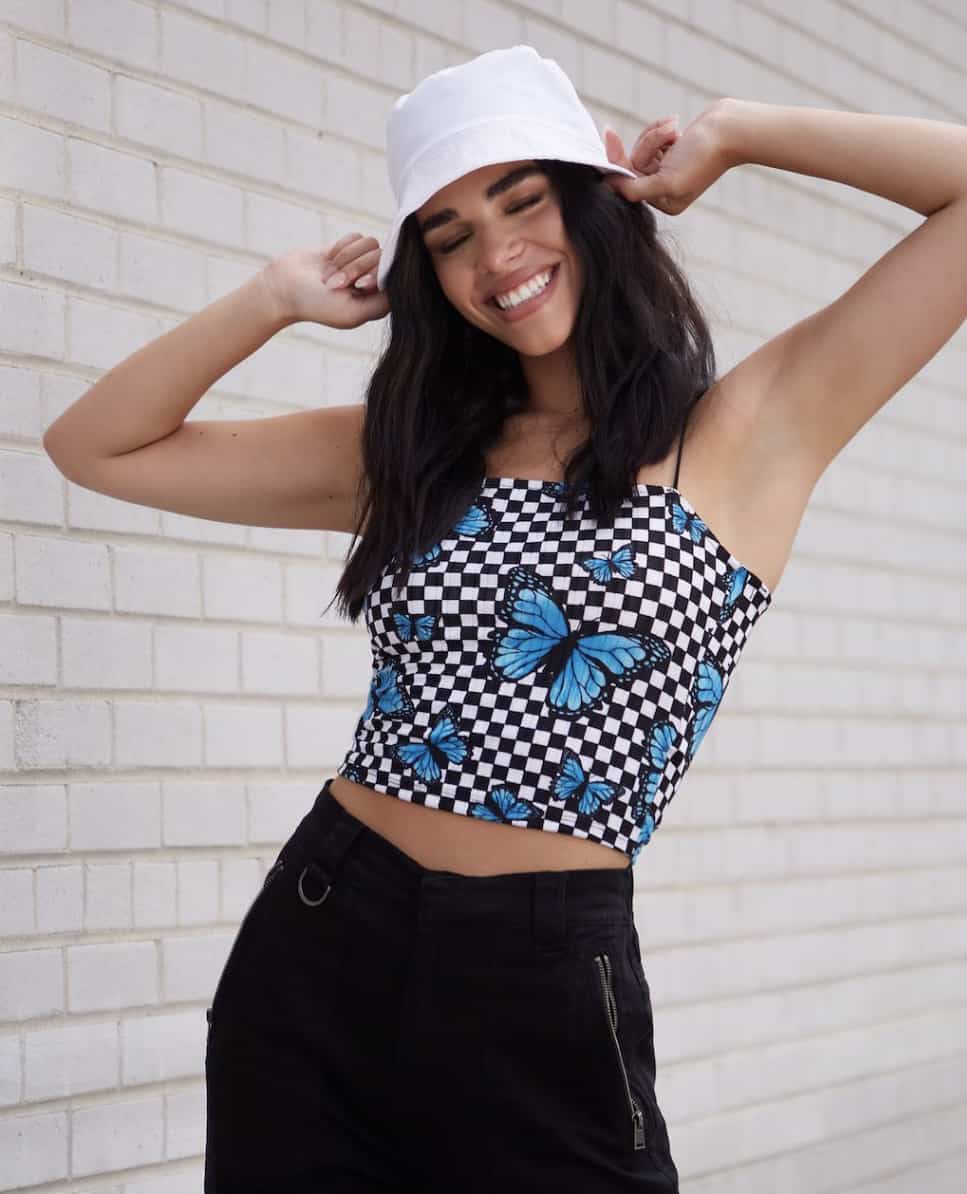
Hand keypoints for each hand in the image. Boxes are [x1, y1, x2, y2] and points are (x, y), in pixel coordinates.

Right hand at [265, 234, 389, 328]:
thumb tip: (401, 286)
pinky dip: (341, 247)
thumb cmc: (316, 305)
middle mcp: (372, 282)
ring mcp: (361, 264)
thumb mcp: (352, 312)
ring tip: (331, 272)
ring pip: (371, 244)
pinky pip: (357, 236)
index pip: (394, 278)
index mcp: (377, 302)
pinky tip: (329, 260)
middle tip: (335, 282)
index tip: (358, 285)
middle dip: (356, 267)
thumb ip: (381, 303)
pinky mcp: (348, 249)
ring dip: (347, 257)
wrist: (284, 287)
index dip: (376, 276)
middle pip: (382, 258)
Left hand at [601, 103, 731, 215]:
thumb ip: (635, 189)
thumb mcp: (667, 180)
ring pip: (643, 148)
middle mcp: (665, 189)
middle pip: (634, 165)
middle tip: (665, 132)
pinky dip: (661, 129)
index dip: (617, 162)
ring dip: (656, 134)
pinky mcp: (672, 150)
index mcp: (665, 203)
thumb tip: (607, 187)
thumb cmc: (703, 156)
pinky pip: (652, 138)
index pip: (629, 184)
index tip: (609, 136)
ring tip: (675, 129)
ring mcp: (668, 168)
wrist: (730, 128)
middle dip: (647, 144)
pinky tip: (676, 125)